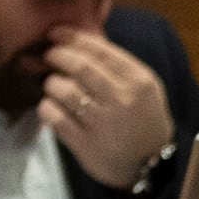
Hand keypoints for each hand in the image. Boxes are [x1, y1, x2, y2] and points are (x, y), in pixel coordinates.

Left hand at [38, 28, 170, 193]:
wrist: (152, 164)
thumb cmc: (142, 118)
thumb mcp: (143, 87)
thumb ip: (116, 63)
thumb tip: (76, 38)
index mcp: (139, 81)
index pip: (99, 49)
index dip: (71, 37)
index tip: (55, 34)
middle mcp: (123, 101)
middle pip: (78, 66)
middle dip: (56, 56)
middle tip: (49, 56)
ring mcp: (105, 125)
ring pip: (63, 90)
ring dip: (51, 84)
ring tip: (54, 86)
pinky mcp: (87, 145)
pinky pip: (54, 117)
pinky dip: (46, 108)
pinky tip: (51, 107)